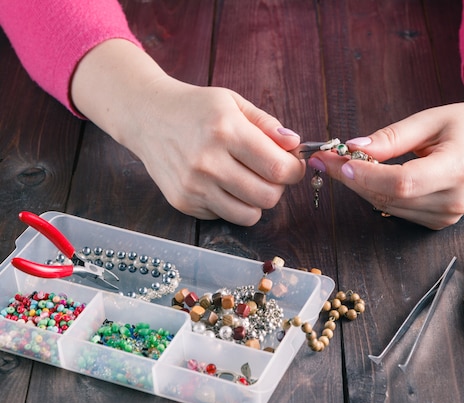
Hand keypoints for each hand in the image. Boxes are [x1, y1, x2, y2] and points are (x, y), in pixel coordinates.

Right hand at [71, 40, 304, 225]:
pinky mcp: (183, 202)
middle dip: (278, 187)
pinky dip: (231, 204)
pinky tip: (220, 182)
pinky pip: (225, 216)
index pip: (278, 169)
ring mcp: (193, 186)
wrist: (145, 116)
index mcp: (226, 130)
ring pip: (249, 215)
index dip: (294, 171)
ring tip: (248, 180)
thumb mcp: (233, 102)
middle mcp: (208, 161)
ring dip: (256, 201)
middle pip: (268, 197)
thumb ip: (267, 124)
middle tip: (270, 173)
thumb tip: (295, 144)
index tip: (293, 165)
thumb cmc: (195, 107)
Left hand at [309, 100, 463, 228]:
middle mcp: (456, 199)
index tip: (339, 161)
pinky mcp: (442, 222)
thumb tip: (353, 149)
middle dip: (353, 179)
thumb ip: (392, 137)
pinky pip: (399, 211)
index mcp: (459, 169)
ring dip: (361, 188)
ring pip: (389, 207)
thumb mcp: (430, 119)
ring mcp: (450, 216)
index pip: (402, 183)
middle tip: (327, 159)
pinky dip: (379, 194)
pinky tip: (370, 177)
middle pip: (390, 198)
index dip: (367, 176)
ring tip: (343, 164)